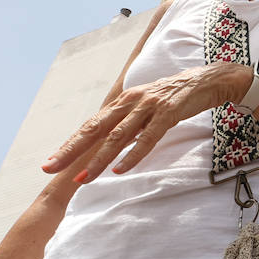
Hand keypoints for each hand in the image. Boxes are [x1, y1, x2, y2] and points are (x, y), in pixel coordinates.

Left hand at [42, 63, 246, 183]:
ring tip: (84, 178)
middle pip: (95, 129)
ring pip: (118, 136)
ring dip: (100, 159)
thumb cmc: (175, 97)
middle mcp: (131, 101)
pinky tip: (121, 169)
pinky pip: (148, 137)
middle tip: (51, 169)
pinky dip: (133, 154)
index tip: (50, 162)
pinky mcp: (168, 112)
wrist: (208, 80)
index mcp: (123, 101)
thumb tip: (110, 146)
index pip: (90, 126)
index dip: (70, 144)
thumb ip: (129, 123)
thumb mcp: (147, 108)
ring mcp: (149, 106)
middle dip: (72, 150)